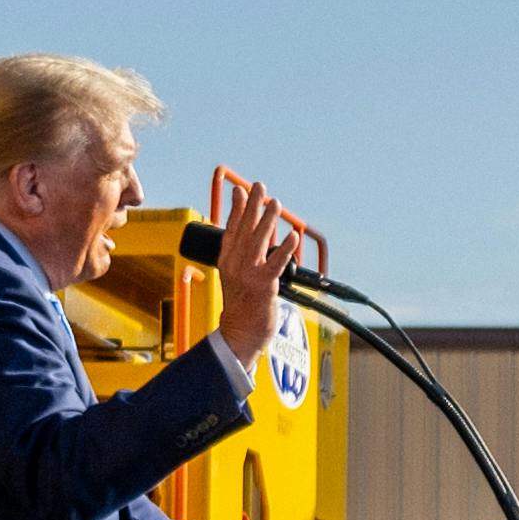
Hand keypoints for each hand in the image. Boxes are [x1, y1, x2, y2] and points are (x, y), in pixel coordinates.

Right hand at [213, 179, 302, 365]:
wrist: (238, 333)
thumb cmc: (241, 305)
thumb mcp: (235, 276)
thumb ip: (242, 255)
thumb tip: (251, 235)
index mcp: (226, 261)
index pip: (231, 229)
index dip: (236, 209)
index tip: (240, 190)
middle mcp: (235, 265)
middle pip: (244, 230)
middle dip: (252, 206)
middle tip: (260, 186)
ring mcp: (248, 275)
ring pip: (258, 242)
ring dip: (267, 221)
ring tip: (275, 203)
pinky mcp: (263, 286)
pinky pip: (275, 264)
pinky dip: (283, 249)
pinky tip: (292, 236)